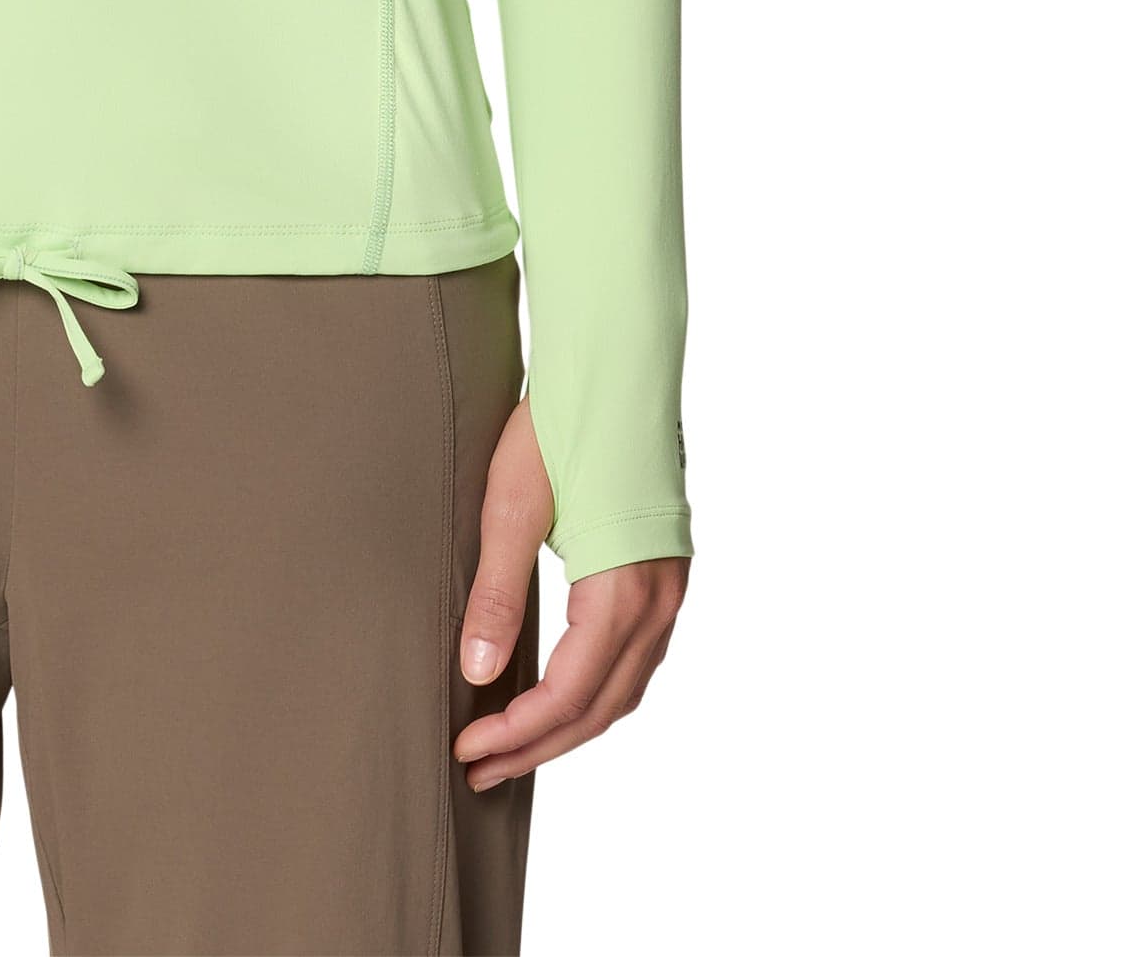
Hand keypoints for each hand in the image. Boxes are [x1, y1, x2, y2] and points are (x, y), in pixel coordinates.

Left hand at [451, 392, 687, 787]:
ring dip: (569, 726)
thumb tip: (475, 673)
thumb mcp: (512, 506)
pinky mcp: (664, 576)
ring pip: (623, 690)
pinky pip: (635, 660)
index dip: (517, 732)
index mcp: (621, 591)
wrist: (615, 367)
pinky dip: (596, 692)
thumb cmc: (560, 426)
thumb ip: (498, 594)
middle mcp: (658, 602)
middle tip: (481, 769)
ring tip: (513, 744)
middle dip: (539, 745)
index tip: (467, 748)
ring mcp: (669, 591)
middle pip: (601, 708)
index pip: (569, 694)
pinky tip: (559, 693)